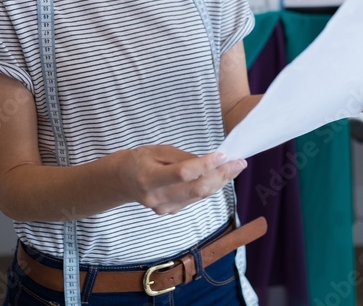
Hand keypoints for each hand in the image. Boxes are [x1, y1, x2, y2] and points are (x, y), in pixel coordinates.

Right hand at [120, 145, 245, 214]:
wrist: (123, 181)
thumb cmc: (140, 160)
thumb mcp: (158, 150)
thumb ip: (182, 157)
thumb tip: (209, 161)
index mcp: (149, 178)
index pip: (183, 173)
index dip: (205, 164)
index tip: (223, 155)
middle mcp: (157, 197)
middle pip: (196, 189)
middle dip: (221, 175)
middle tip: (239, 163)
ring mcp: (164, 208)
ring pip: (199, 196)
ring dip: (220, 182)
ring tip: (235, 168)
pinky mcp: (170, 212)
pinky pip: (195, 199)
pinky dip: (210, 187)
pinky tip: (220, 176)